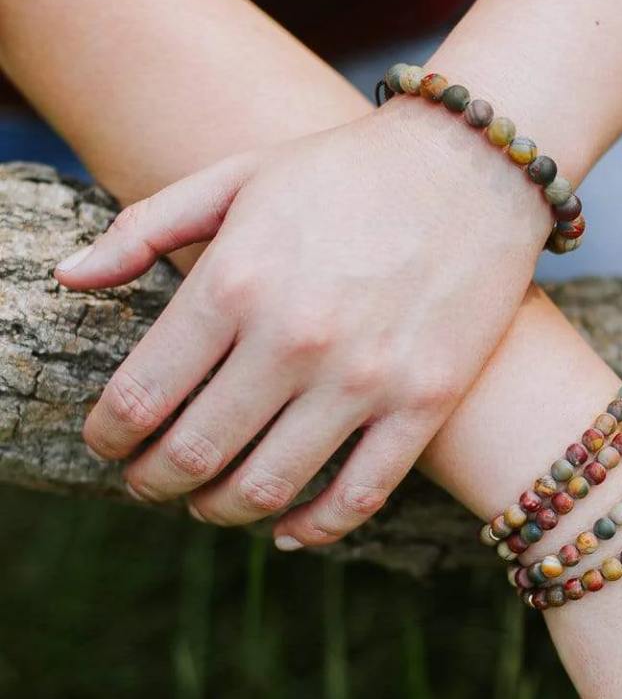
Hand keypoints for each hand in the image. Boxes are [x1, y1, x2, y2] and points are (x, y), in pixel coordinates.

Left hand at [55, 99, 551, 545]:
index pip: (141, 395)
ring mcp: (366, 378)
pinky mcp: (425, 402)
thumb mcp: (239, 177)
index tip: (106, 443)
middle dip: (153, 481)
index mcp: (237, 280)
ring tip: (208, 503)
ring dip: (221, 510)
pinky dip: (314, 530)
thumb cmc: (347, 170)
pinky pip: (359, 496)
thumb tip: (69, 278)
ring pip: (268, 487)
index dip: (108, 436)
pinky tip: (288, 532)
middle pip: (195, 453)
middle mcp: (296, 339)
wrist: (475, 166)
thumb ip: (146, 227)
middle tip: (147, 482)